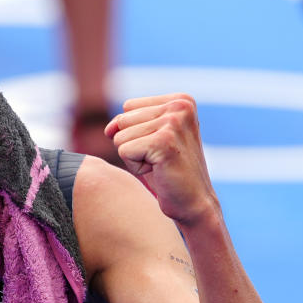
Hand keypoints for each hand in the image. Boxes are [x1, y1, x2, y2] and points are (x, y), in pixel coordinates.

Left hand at [104, 94, 218, 225]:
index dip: (136, 132)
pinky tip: (159, 171)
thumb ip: (126, 123)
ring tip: (160, 165)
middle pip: (123, 121)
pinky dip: (136, 167)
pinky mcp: (164, 142)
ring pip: (120, 137)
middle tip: (160, 158)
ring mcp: (173, 122)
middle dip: (134, 145)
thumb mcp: (148, 138)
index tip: (161, 147)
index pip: (128, 107)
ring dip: (135, 157)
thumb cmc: (169, 172)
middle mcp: (180, 106)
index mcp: (180, 99)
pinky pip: (124, 151)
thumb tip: (109, 129)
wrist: (193, 203)